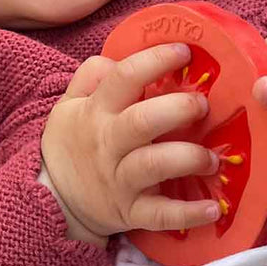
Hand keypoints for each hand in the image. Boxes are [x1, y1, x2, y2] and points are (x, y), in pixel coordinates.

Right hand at [40, 44, 222, 245]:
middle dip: (178, 109)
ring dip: (189, 158)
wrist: (53, 200)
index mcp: (96, 111)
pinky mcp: (131, 212)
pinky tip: (213, 208)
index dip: (154, 61)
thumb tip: (119, 56)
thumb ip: (91, 76)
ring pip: (154, 165)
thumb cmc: (72, 144)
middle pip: (143, 121)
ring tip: (212, 158)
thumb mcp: (68, 105)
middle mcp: (109, 143)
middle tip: (202, 105)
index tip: (184, 51)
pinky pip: (160, 214)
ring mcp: (120, 179)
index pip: (123, 78)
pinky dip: (188, 213)